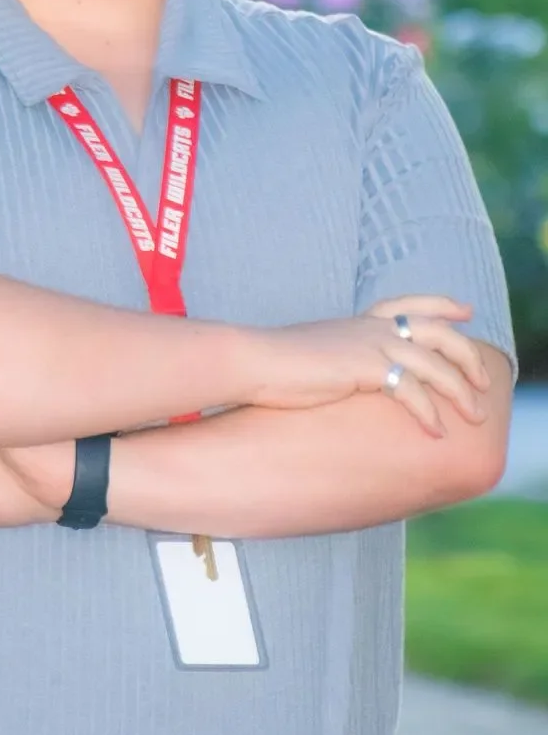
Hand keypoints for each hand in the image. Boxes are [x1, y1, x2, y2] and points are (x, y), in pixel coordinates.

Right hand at [244, 295, 490, 437]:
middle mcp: (368, 327)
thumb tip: (335, 374)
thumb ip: (333, 358)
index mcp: (356, 322)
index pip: (407, 304)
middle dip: (465, 352)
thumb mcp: (311, 354)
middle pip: (435, 329)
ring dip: (459, 390)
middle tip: (483, 378)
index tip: (465, 310)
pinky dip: (429, 412)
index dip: (440, 305)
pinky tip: (437, 430)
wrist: (251, 362)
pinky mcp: (365, 369)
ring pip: (434, 361)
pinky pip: (412, 391)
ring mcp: (369, 345)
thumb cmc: (271, 366)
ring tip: (474, 415)